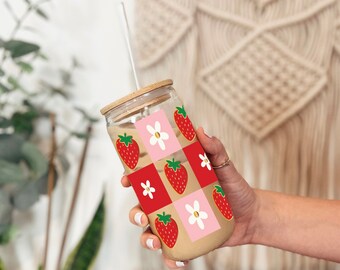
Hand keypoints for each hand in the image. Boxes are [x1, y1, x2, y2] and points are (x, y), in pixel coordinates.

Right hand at [121, 127, 257, 268]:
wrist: (252, 214)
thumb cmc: (235, 187)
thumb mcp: (224, 166)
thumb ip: (215, 149)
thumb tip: (200, 130)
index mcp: (173, 185)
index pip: (146, 182)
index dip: (131, 180)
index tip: (126, 181)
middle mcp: (171, 204)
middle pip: (143, 208)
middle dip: (135, 213)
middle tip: (142, 215)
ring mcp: (178, 223)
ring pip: (152, 232)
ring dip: (147, 239)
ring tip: (156, 242)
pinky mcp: (188, 240)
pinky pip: (173, 252)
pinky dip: (171, 260)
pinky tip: (178, 263)